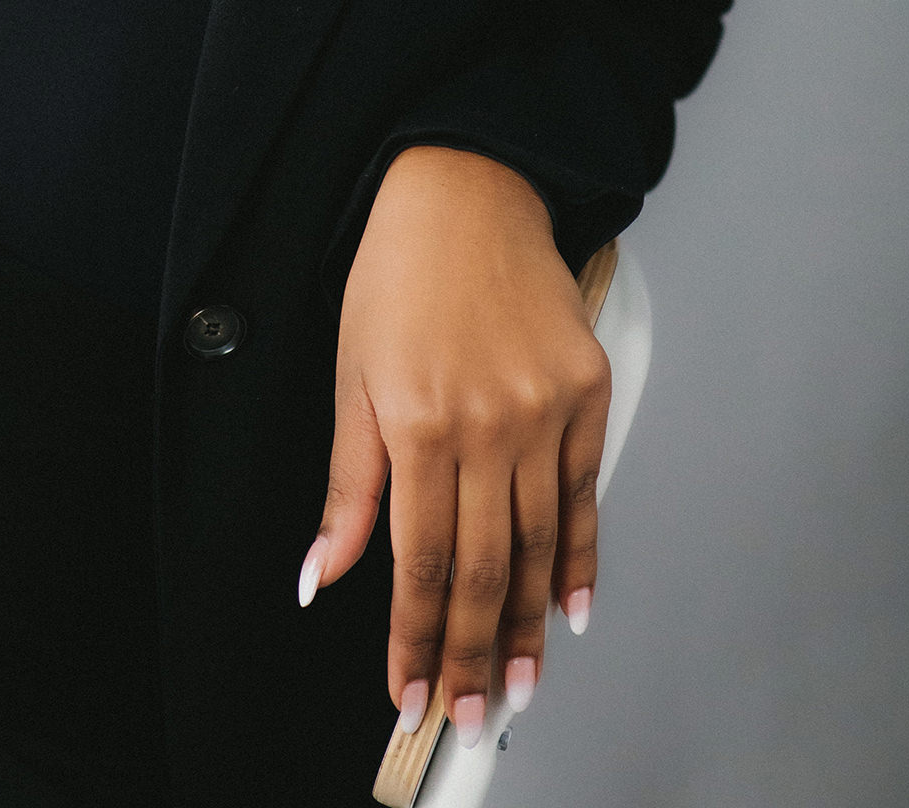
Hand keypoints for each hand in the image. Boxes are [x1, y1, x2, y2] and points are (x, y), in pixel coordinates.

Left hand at [300, 146, 609, 746]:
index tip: (410, 690)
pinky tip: (570, 610)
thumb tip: (321, 574)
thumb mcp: (349, 375)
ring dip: (527, 625)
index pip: (421, 560)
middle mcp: (487, 423)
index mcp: (418, 422)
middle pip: (484, 568)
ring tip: (518, 686)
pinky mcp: (586, 392)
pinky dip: (578, 558)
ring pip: (537, 544)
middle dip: (473, 653)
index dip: (417, 636)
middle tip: (467, 715)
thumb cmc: (396, 275)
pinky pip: (584, 494)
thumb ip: (346, 485)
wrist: (465, 192)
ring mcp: (544, 409)